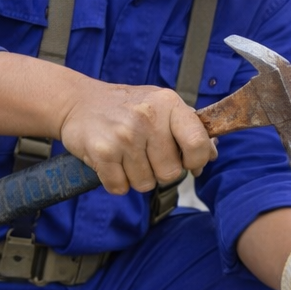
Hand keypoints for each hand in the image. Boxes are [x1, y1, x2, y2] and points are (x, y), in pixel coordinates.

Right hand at [57, 84, 216, 194]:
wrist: (78, 102)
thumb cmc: (127, 108)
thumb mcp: (161, 107)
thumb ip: (190, 129)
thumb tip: (212, 155)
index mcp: (168, 104)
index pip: (198, 144)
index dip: (195, 160)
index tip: (186, 160)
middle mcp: (148, 117)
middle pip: (171, 173)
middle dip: (159, 171)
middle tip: (145, 153)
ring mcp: (124, 135)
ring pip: (145, 184)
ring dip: (135, 177)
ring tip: (125, 155)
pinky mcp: (102, 152)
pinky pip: (120, 188)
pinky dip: (115, 182)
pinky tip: (111, 162)